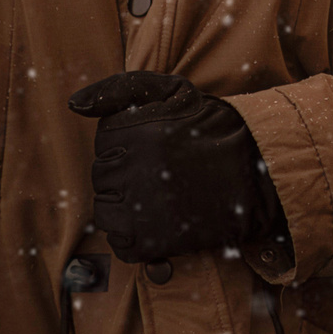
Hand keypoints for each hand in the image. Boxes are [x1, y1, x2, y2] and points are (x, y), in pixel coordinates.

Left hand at [67, 70, 286, 264]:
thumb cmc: (214, 130)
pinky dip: (136, 238)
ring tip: (161, 197)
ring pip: (106, 212)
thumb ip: (120, 89)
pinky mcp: (151, 242)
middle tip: (164, 172)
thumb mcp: (174, 91)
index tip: (158, 147)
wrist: (258, 175)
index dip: (130, 146)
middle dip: (127, 176)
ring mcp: (139, 208)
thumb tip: (74, 105)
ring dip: (127, 207)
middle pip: (102, 179)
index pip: (104, 144)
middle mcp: (131, 169)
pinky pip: (121, 244)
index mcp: (133, 130)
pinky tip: (161, 221)